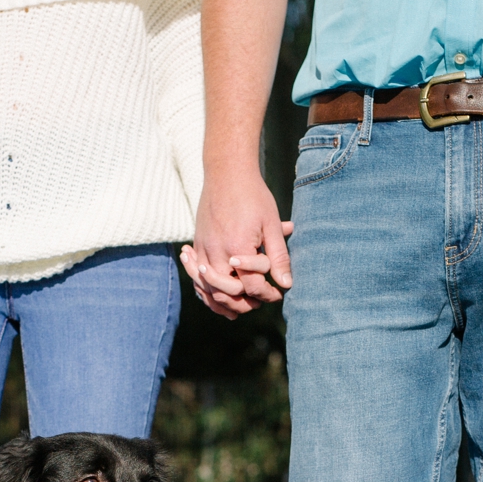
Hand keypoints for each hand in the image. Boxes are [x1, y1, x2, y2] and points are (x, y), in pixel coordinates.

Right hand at [180, 172, 292, 318]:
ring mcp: (202, 249)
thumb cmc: (253, 197)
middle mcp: (216, 252)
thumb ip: (279, 257)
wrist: (227, 173)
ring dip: (223, 303)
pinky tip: (217, 296)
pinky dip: (206, 290)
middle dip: (244, 303)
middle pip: (226, 294)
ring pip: (207, 289)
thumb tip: (286, 284)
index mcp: (238, 248)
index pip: (251, 287)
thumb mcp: (271, 225)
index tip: (277, 294)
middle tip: (258, 303)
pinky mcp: (196, 245)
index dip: (266, 295)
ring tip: (238, 308)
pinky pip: (197, 277)